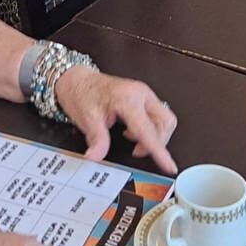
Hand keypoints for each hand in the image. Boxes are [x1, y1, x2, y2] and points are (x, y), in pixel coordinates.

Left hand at [53, 66, 178, 172]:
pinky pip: (157, 116)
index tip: (169, 166)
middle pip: (165, 122)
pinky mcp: (143, 98)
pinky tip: (132, 133)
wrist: (77, 79)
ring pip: (164, 119)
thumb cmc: (82, 93)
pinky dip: (150, 129)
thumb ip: (96, 139)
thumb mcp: (86, 119)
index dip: (159, 151)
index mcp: (128, 99)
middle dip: (157, 142)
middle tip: (137, 151)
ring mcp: (144, 94)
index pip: (148, 130)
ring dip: (155, 136)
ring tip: (134, 142)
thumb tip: (97, 157)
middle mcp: (140, 93)